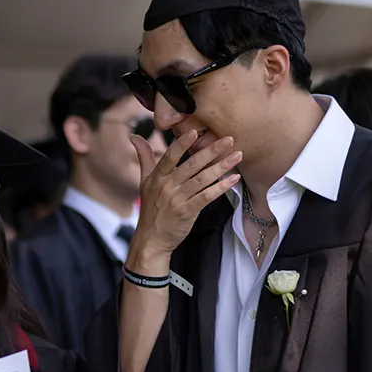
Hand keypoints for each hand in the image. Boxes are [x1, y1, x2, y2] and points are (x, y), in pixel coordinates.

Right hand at [127, 130, 242, 273]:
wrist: (151, 239)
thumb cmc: (150, 209)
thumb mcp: (144, 182)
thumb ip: (144, 158)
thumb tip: (134, 137)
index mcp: (157, 177)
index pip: (170, 156)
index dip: (182, 144)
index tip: (196, 131)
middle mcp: (167, 186)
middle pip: (191, 165)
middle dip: (211, 151)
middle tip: (229, 140)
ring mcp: (177, 199)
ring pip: (202, 179)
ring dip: (221, 166)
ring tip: (237, 156)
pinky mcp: (187, 212)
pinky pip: (207, 196)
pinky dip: (221, 187)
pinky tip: (233, 179)